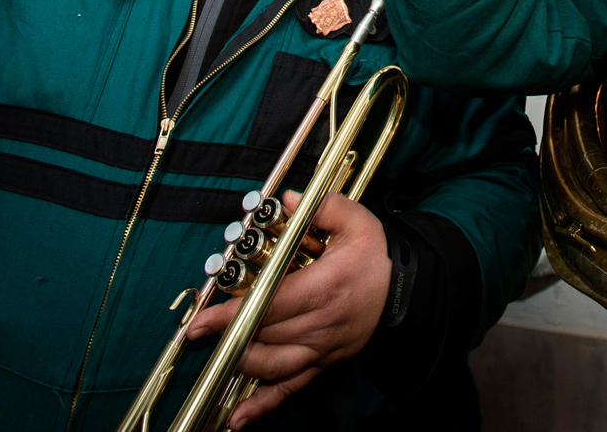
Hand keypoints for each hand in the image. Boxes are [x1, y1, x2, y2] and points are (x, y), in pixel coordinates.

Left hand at [186, 191, 390, 428]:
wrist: (405, 294)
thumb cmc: (376, 259)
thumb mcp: (357, 222)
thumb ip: (324, 207)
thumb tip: (290, 197)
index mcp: (322, 288)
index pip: (267, 306)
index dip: (230, 315)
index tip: (201, 321)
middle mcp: (319, 324)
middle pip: (263, 336)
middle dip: (228, 334)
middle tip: (201, 329)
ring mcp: (320, 348)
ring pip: (272, 365)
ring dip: (240, 361)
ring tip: (219, 353)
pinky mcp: (323, 363)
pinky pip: (291, 389)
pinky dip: (263, 406)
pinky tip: (239, 419)